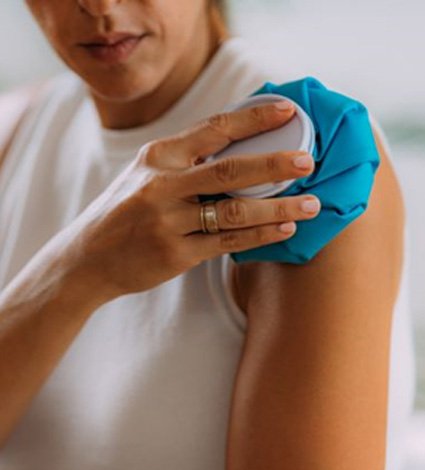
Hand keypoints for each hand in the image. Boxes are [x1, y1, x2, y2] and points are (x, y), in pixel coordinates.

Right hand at [67, 101, 317, 299]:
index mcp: (159, 156)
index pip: (213, 129)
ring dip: (278, 208)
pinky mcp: (176, 254)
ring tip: (311, 205)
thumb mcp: (146, 175)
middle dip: (275, 164)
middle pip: (230, 170)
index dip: (254, 119)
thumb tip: (238, 147)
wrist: (88, 258)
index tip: (287, 110)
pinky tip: (284, 230)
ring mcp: (169, 222)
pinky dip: (260, 236)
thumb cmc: (124, 213)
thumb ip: (185, 161)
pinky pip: (228, 243)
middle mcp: (163, 185)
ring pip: (235, 212)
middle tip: (308, 161)